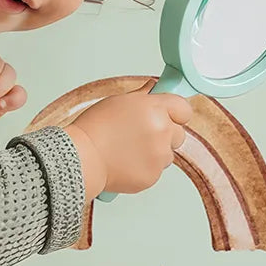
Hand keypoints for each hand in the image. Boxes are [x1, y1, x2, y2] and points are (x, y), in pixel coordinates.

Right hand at [65, 88, 192, 197]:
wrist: (82, 158)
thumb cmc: (94, 129)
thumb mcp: (117, 102)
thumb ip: (141, 97)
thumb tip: (152, 89)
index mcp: (154, 109)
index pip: (183, 108)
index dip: (176, 113)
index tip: (171, 116)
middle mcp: (162, 131)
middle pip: (179, 133)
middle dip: (165, 134)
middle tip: (142, 135)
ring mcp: (159, 155)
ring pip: (168, 154)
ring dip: (155, 152)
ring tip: (129, 150)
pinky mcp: (153, 176)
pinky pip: (157, 170)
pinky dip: (145, 168)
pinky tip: (126, 162)